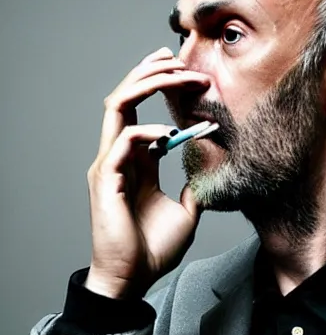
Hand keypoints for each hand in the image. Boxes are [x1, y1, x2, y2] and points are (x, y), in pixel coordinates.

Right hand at [85, 47, 209, 298]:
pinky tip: (168, 133)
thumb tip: (211, 168)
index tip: (187, 72)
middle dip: (150, 72)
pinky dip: (145, 132)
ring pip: (117, 107)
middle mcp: (120, 155)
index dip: (161, 86)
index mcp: (137, 159)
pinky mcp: (106, 179)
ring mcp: (110, 164)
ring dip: (144, 85)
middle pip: (126, 97)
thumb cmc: (154, 246)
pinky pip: (122, 142)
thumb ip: (194, 184)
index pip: (141, 109)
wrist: (134, 278)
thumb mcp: (187, 208)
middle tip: (174, 56)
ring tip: (171, 73)